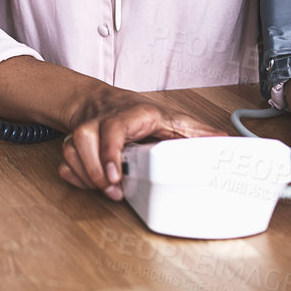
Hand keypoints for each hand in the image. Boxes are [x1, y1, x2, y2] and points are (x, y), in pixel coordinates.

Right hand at [57, 89, 223, 201]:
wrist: (101, 100)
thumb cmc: (138, 112)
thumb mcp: (171, 118)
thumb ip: (196, 133)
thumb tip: (226, 142)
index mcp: (130, 114)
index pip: (114, 127)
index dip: (111, 151)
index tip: (115, 175)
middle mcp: (103, 120)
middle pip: (84, 138)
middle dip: (94, 170)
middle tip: (111, 190)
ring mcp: (86, 130)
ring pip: (71, 148)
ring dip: (84, 173)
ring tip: (104, 189)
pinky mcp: (73, 141)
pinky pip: (64, 157)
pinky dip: (71, 173)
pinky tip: (85, 182)